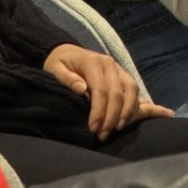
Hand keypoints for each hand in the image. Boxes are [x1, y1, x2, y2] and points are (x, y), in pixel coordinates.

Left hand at [44, 45, 171, 140]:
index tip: (93, 128)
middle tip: (103, 135)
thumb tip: (81, 89)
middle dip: (112, 117)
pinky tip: (124, 120)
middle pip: (117, 93)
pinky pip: (133, 90)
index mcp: (93, 62)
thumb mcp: (54, 68)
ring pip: (131, 90)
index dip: (99, 111)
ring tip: (117, 128)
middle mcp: (109, 64)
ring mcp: (118, 69)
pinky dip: (132, 105)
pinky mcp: (122, 74)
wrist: (68, 52)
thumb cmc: (59, 63)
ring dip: (127, 112)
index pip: (101, 89)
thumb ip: (66, 78)